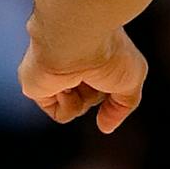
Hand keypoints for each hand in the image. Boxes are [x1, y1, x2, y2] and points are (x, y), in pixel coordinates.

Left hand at [19, 23, 148, 131]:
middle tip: (100, 75)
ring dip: (85, 99)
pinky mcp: (36, 86)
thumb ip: (123, 106)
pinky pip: (60, 113)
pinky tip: (66, 84)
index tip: (115, 78)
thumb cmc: (108, 52)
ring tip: (81, 77)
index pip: (105, 81)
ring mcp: (54, 74)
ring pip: (77, 106)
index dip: (114, 86)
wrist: (78, 41)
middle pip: (92, 96)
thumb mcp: (132, 79)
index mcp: (95, 52)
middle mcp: (74, 62)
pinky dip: (68, 105)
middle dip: (99, 92)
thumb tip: (106, 127)